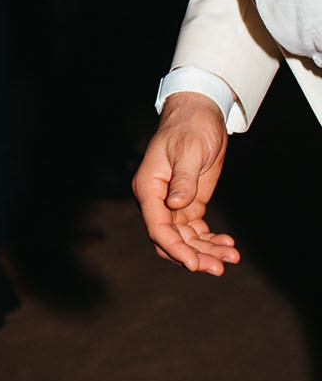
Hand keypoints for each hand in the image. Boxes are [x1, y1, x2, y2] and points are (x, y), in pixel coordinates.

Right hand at [132, 92, 239, 275]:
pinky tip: (228, 244)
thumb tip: (175, 204)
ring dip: (206, 251)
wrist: (199, 114)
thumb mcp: (189, 150)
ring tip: (232, 256)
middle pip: (171, 239)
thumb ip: (183, 178)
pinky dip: (211, 240)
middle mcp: (157, 200)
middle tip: (219, 267)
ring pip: (185, 239)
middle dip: (194, 255)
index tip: (194, 263)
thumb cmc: (190, 127)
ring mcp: (173, 203)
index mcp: (149, 187)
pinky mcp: (189, 203)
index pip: (157, 226)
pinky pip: (196, 230)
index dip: (174, 248)